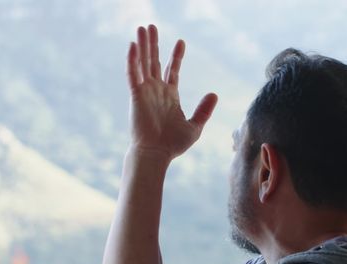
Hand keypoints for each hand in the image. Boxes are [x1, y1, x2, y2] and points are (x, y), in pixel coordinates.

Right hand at [126, 25, 217, 160]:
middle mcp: (156, 91)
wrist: (156, 154)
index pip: (172, 70)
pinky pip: (133, 74)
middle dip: (153, 44)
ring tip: (142, 28)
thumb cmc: (173, 144)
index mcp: (169, 96)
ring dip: (142, 45)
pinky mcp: (136, 96)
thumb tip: (214, 93)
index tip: (181, 41)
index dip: (176, 56)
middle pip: (153, 61)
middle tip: (151, 26)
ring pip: (143, 63)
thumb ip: (203, 110)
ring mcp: (145, 92)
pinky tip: (133, 45)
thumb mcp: (194, 126)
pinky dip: (132, 60)